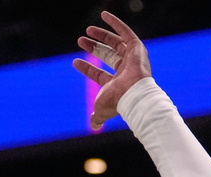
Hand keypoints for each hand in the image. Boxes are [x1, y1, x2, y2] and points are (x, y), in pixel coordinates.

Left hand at [73, 12, 152, 130]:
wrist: (133, 95)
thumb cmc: (117, 103)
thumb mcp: (101, 110)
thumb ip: (97, 118)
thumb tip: (94, 127)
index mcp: (115, 83)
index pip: (98, 73)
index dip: (86, 67)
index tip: (74, 61)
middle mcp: (124, 69)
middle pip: (106, 55)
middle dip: (93, 48)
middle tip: (80, 41)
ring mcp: (131, 58)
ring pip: (114, 42)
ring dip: (100, 36)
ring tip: (86, 31)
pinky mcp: (136, 47)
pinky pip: (125, 31)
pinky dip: (114, 22)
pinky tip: (103, 15)